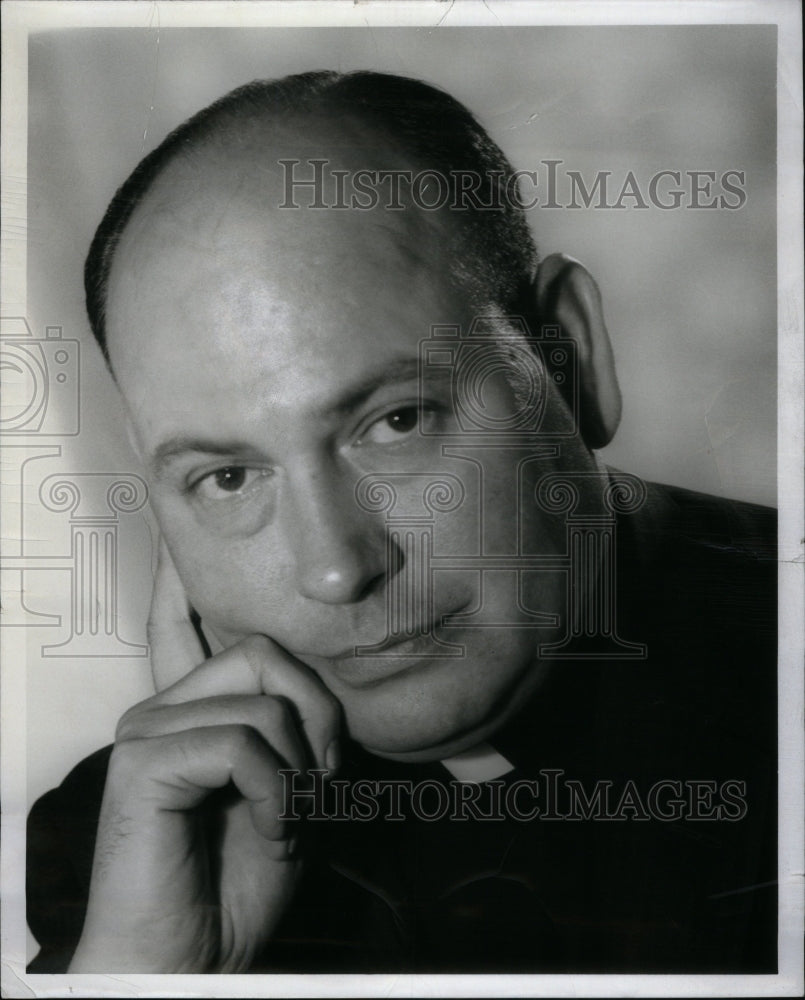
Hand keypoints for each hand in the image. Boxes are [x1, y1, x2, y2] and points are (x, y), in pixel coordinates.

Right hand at [69, 540, 341, 971]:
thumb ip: (290, 733)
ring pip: (264, 700)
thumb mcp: (286, 792)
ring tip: (289, 820)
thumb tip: (318, 684)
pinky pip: (244, 744)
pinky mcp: (145, 761)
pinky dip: (279, 793)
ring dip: (301, 771)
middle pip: (263, 653)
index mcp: (190, 711)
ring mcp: (148, 731)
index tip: (176, 547)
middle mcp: (162, 709)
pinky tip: (269, 829)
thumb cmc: (236, 883)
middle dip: (318, 716)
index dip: (181, 583)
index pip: (179, 625)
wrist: (191, 961)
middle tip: (319, 782)